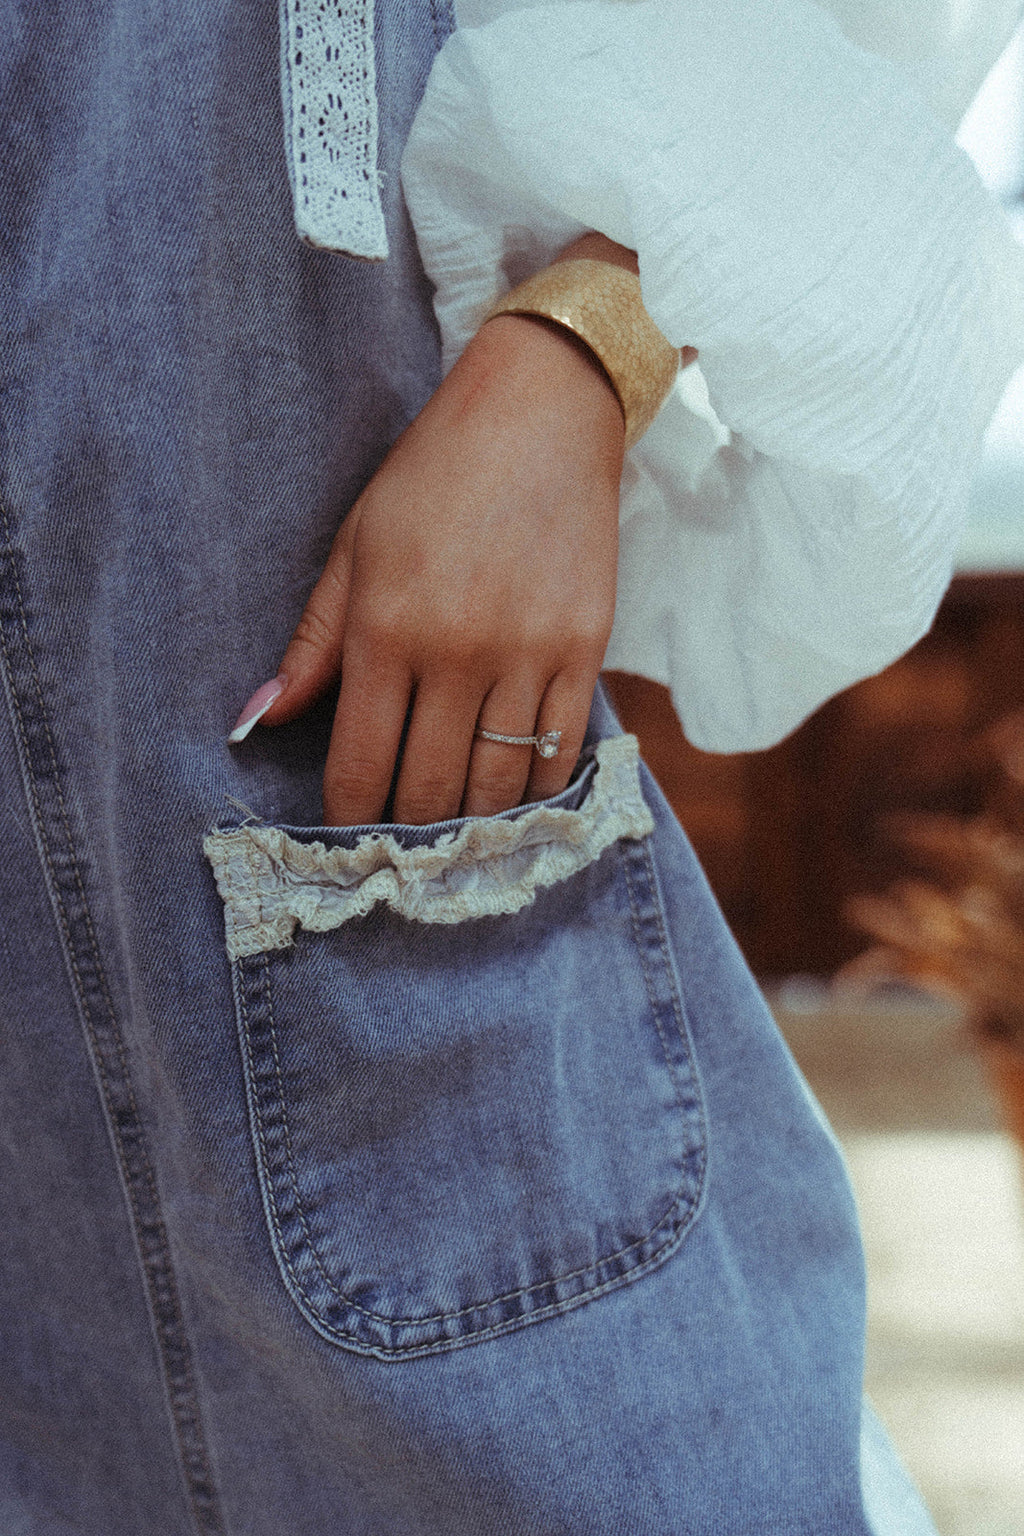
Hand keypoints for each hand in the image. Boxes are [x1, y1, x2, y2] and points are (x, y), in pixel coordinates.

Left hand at [239, 312, 625, 824]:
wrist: (542, 413)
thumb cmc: (433, 476)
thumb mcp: (354, 546)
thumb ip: (313, 643)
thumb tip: (261, 721)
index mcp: (386, 630)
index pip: (359, 765)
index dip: (349, 821)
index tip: (346, 843)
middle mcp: (456, 652)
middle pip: (429, 791)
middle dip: (409, 836)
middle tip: (402, 853)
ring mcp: (527, 654)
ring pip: (497, 786)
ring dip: (472, 827)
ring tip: (456, 841)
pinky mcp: (584, 649)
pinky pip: (559, 751)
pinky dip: (535, 789)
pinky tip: (515, 799)